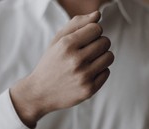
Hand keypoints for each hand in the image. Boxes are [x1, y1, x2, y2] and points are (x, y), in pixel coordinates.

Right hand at [11, 11, 113, 127]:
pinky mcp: (89, 90)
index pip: (97, 28)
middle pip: (105, 42)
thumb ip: (77, 24)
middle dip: (98, 44)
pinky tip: (87, 74)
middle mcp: (76, 60)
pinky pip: (106, 72)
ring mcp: (83, 76)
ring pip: (109, 57)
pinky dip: (99, 72)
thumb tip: (98, 15)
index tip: (85, 39)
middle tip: (87, 52)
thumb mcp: (57, 41)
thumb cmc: (50, 63)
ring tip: (89, 62)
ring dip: (101, 57)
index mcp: (67, 45)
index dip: (93, 32)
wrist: (39, 93)